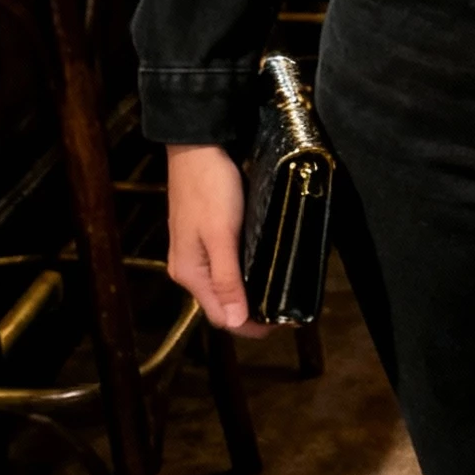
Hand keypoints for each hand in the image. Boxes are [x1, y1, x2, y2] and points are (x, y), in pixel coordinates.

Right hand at [166, 142, 270, 335]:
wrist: (197, 147)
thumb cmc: (210, 188)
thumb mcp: (222, 235)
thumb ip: (227, 279)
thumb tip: (235, 322)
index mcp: (190, 273)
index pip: (221, 317)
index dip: (250, 327)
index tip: (282, 324)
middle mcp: (188, 269)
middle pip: (221, 305)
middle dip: (250, 314)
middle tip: (285, 311)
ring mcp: (193, 254)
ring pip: (222, 288)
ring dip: (247, 296)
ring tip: (277, 294)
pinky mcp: (201, 239)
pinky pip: (223, 270)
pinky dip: (241, 277)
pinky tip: (260, 272)